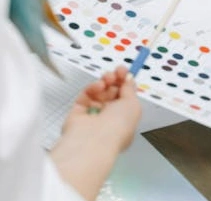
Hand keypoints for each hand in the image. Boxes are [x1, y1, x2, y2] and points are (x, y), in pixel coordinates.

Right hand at [52, 68, 142, 199]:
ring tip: (107, 78)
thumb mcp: (133, 104)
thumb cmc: (118, 126)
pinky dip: (92, 88)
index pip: (125, 99)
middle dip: (114, 81)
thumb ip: (130, 89)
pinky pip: (85, 96)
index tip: (124, 72)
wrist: (95, 139)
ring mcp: (92, 117)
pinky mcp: (77, 114)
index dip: (125, 84)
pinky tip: (98, 86)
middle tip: (116, 72)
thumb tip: (128, 79)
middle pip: (111, 94)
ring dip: (104, 82)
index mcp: (125, 122)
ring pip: (98, 94)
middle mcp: (109, 121)